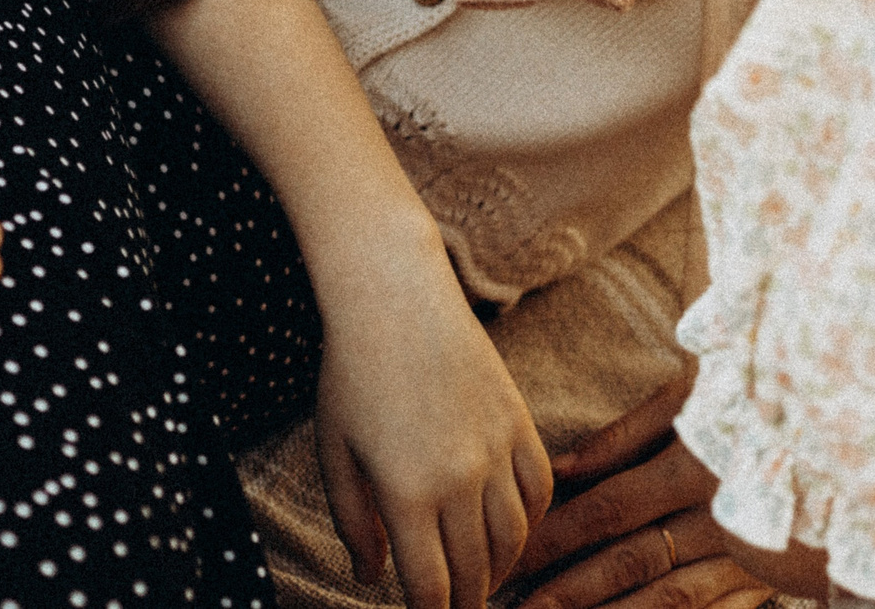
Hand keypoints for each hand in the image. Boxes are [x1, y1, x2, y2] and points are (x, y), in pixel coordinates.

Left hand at [310, 236, 552, 608]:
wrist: (394, 295)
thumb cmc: (351, 372)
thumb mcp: (334, 452)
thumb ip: (352, 522)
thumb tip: (369, 576)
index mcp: (406, 492)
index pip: (430, 586)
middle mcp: (460, 477)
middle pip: (474, 571)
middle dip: (465, 602)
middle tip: (454, 608)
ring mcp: (496, 448)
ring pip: (514, 538)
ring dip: (499, 570)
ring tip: (480, 582)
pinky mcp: (519, 420)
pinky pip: (541, 490)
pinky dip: (530, 522)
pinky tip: (509, 532)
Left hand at [508, 373, 771, 608]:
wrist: (866, 427)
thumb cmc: (768, 387)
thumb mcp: (698, 390)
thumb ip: (629, 433)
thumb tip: (564, 466)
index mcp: (697, 461)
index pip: (607, 507)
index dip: (554, 536)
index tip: (509, 554)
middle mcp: (721, 514)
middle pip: (628, 564)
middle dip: (566, 593)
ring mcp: (749, 554)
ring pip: (667, 600)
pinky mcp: (770, 578)